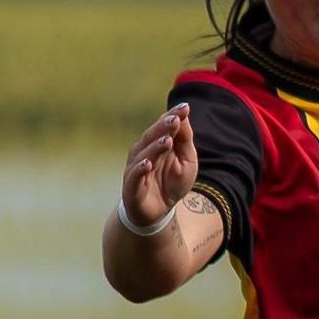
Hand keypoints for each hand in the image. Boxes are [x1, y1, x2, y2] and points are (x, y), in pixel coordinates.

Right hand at [122, 104, 197, 226]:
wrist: (159, 211)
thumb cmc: (172, 183)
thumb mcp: (187, 161)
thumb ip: (185, 140)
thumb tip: (184, 115)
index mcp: (157, 143)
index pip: (164, 126)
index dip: (173, 116)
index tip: (185, 107)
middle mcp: (143, 152)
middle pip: (152, 136)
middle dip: (163, 127)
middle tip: (175, 118)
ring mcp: (136, 168)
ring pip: (144, 154)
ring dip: (155, 146)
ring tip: (167, 140)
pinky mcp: (131, 185)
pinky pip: (134, 175)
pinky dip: (140, 169)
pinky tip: (147, 163)